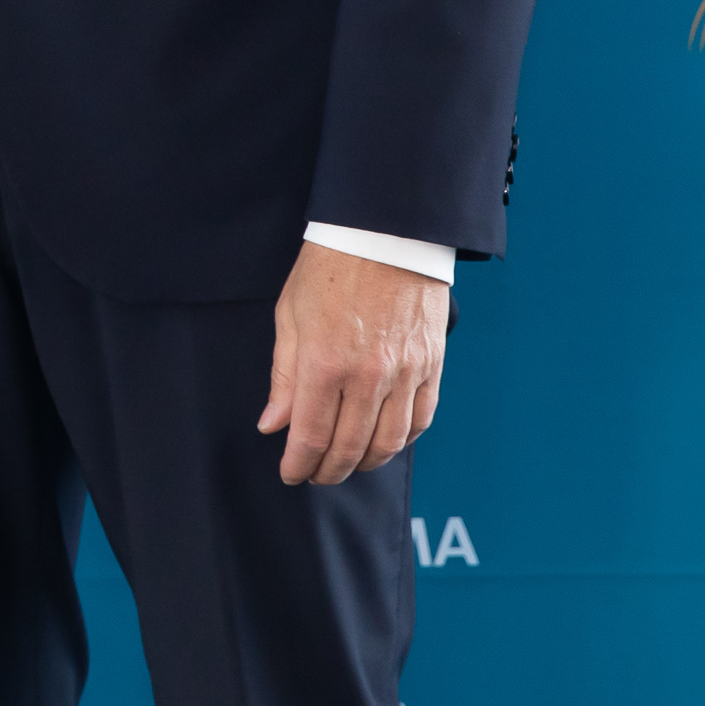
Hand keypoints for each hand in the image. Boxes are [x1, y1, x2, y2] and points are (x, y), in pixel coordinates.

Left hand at [258, 241, 446, 484]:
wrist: (385, 230)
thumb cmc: (330, 267)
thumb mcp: (291, 315)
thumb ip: (284, 375)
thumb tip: (273, 425)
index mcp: (325, 362)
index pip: (311, 436)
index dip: (299, 464)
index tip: (291, 474)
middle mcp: (368, 375)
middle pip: (350, 447)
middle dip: (329, 470)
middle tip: (316, 474)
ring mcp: (405, 372)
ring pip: (388, 442)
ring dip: (366, 463)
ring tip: (348, 463)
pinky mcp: (431, 365)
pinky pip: (420, 419)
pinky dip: (402, 440)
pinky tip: (385, 442)